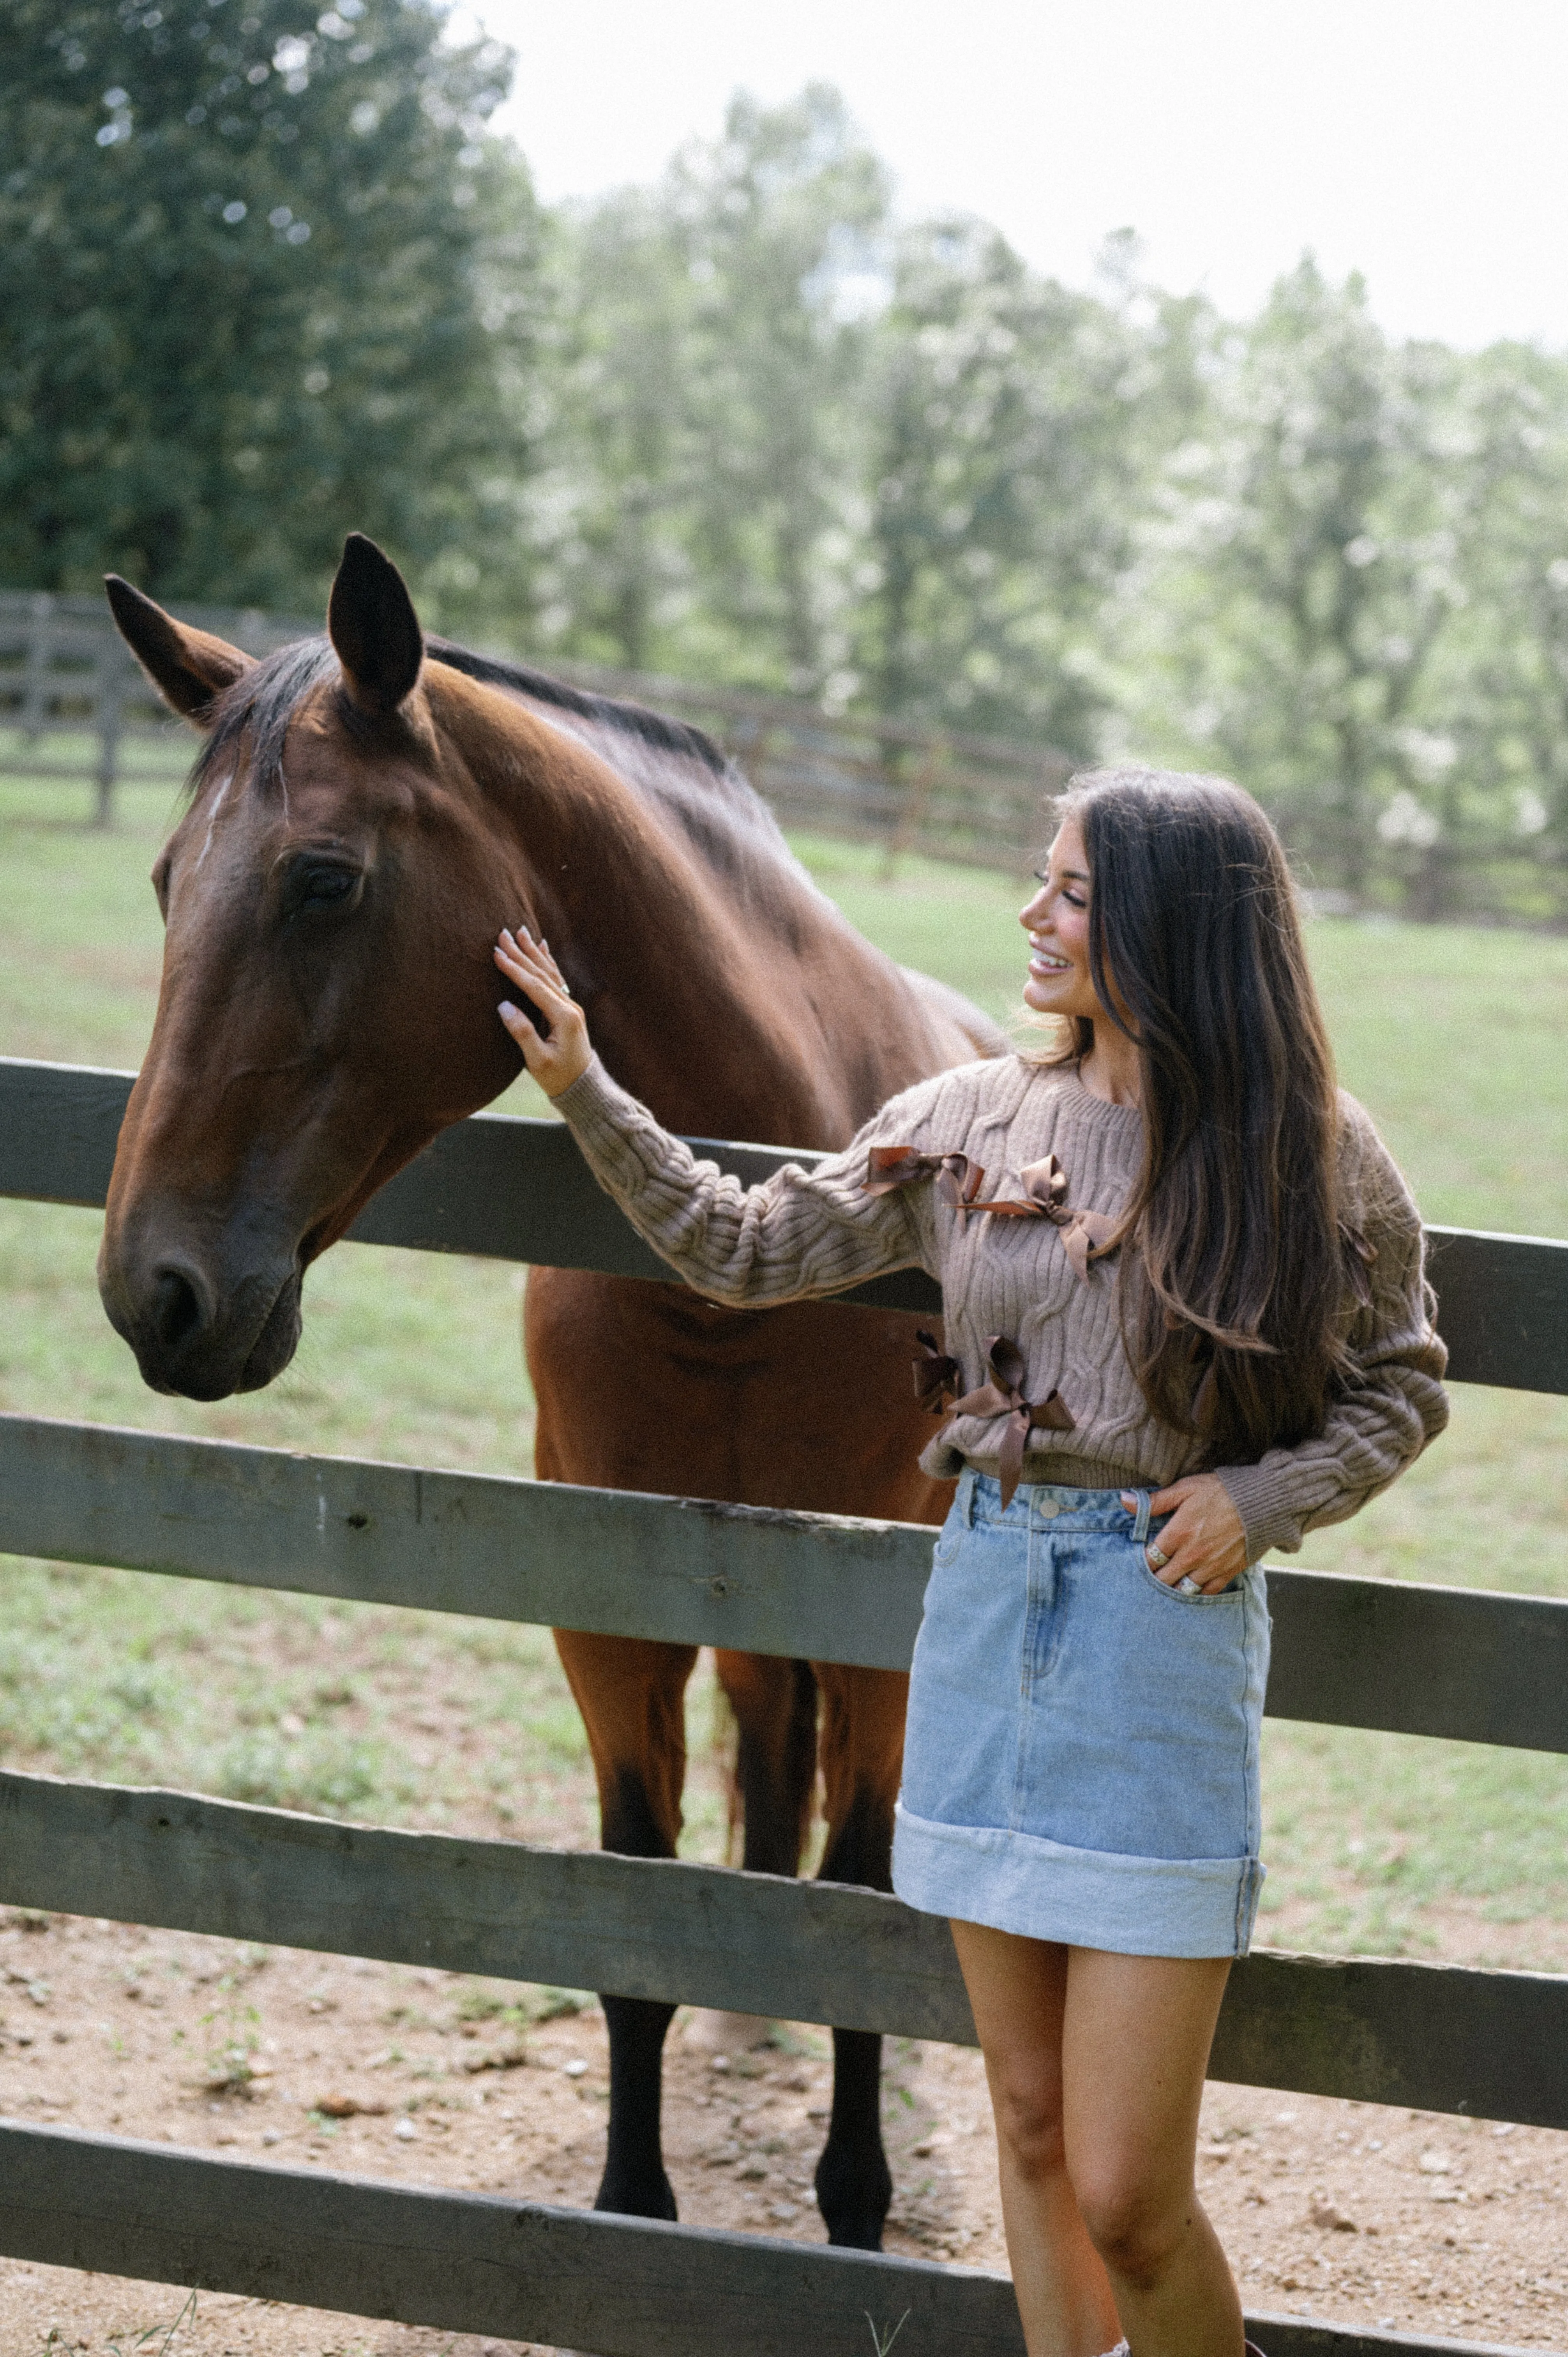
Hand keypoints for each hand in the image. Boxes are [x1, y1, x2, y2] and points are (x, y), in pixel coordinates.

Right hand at [494, 926, 591, 1097]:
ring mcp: (571, 1006)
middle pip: (542, 974)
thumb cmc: (558, 1077)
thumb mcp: (537, 1061)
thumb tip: (504, 1006)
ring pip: (549, 972)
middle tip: (503, 932)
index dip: (514, 969)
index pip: (534, 986)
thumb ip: (522, 1033)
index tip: (496, 953)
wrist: (583, 1087)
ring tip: (521, 932)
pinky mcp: (568, 1009)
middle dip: (522, 952)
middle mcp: (570, 1006)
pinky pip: (556, 979)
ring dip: (533, 952)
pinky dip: (547, 961)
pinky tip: (542, 947)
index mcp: (563, 1017)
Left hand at [1123, 1473, 1247, 1594]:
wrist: (1262, 1502)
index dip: (1142, 1562)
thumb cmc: (1221, 1491)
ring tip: (1168, 1583)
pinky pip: (1207, 1592)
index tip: (1141, 1559)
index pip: (1150, 1558)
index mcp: (1178, 1533)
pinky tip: (1190, 1586)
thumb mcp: (1186, 1488)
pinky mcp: (1228, 1572)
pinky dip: (1196, 1592)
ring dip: (1173, 1588)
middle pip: (1163, 1579)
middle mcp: (1192, 1555)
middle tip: (1151, 1575)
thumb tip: (1124, 1501)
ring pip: (1183, 1589)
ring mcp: (1211, 1566)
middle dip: (1154, 1578)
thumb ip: (1155, 1500)